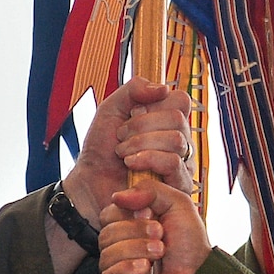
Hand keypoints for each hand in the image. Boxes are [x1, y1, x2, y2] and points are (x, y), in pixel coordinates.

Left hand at [62, 79, 196, 220]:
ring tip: (123, 154)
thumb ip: (134, 90)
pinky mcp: (179, 185)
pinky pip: (174, 163)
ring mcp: (182, 163)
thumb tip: (163, 88)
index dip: (154, 105)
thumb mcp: (111, 108)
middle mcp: (180, 140)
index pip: (181, 100)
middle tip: (120, 138)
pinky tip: (131, 166)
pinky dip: (148, 160)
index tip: (131, 115)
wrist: (90, 181)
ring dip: (141, 144)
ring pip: (176, 140)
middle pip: (177, 119)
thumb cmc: (102, 148)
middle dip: (141, 127)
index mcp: (168, 120)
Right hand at [98, 181, 209, 273]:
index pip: (109, 212)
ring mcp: (117, 269)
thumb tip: (118, 196)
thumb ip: (151, 190)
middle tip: (160, 235)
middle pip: (107, 231)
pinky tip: (144, 270)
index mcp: (130, 225)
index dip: (127, 213)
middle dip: (136, 231)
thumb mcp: (178, 204)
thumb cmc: (190, 246)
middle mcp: (121, 245)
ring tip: (159, 253)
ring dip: (137, 250)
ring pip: (107, 252)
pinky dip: (127, 269)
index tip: (151, 215)